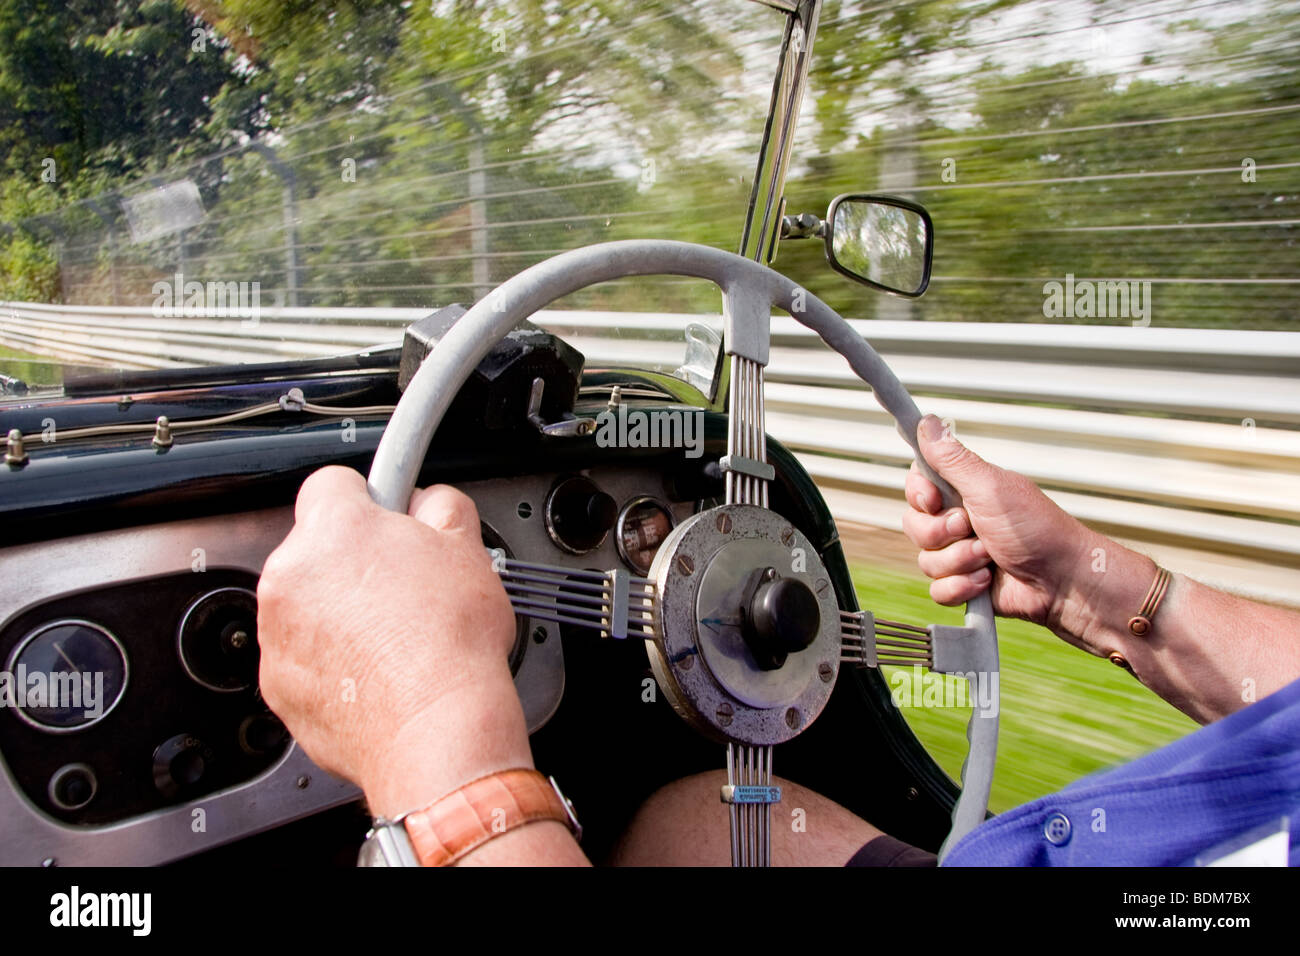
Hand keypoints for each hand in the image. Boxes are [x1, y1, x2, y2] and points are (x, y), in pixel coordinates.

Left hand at [256, 466, 529, 814]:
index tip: (388, 518)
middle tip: (403, 586)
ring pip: (305, 604)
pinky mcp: (277, 684)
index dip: (368, 499)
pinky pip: (301, 657)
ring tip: (394, 636)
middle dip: (353, 561)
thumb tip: (429, 503)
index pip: (332, 483)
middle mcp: (290, 575)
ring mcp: (278, 632)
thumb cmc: (449, 643)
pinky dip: (329, 661)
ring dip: (338, 612)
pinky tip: (375, 671)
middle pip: (315, 548)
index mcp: (333, 528)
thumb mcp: (468, 548)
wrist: (434, 726)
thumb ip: (440, 506)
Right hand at [901, 415, 1100, 634]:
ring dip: (959, 561)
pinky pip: (938, 589)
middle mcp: (959, 520)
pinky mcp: (964, 583)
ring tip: (989, 557)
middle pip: (914, 525)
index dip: (919, 494)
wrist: (1063, 581)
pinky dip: (962, 587)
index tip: (934, 499)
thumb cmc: (1038, 529)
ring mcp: (960, 553)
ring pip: (925, 560)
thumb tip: (929, 422)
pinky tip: (986, 580)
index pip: (917, 485)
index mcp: (964, 491)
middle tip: (972, 528)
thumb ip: (953, 459)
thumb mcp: (990, 487)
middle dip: (942, 533)